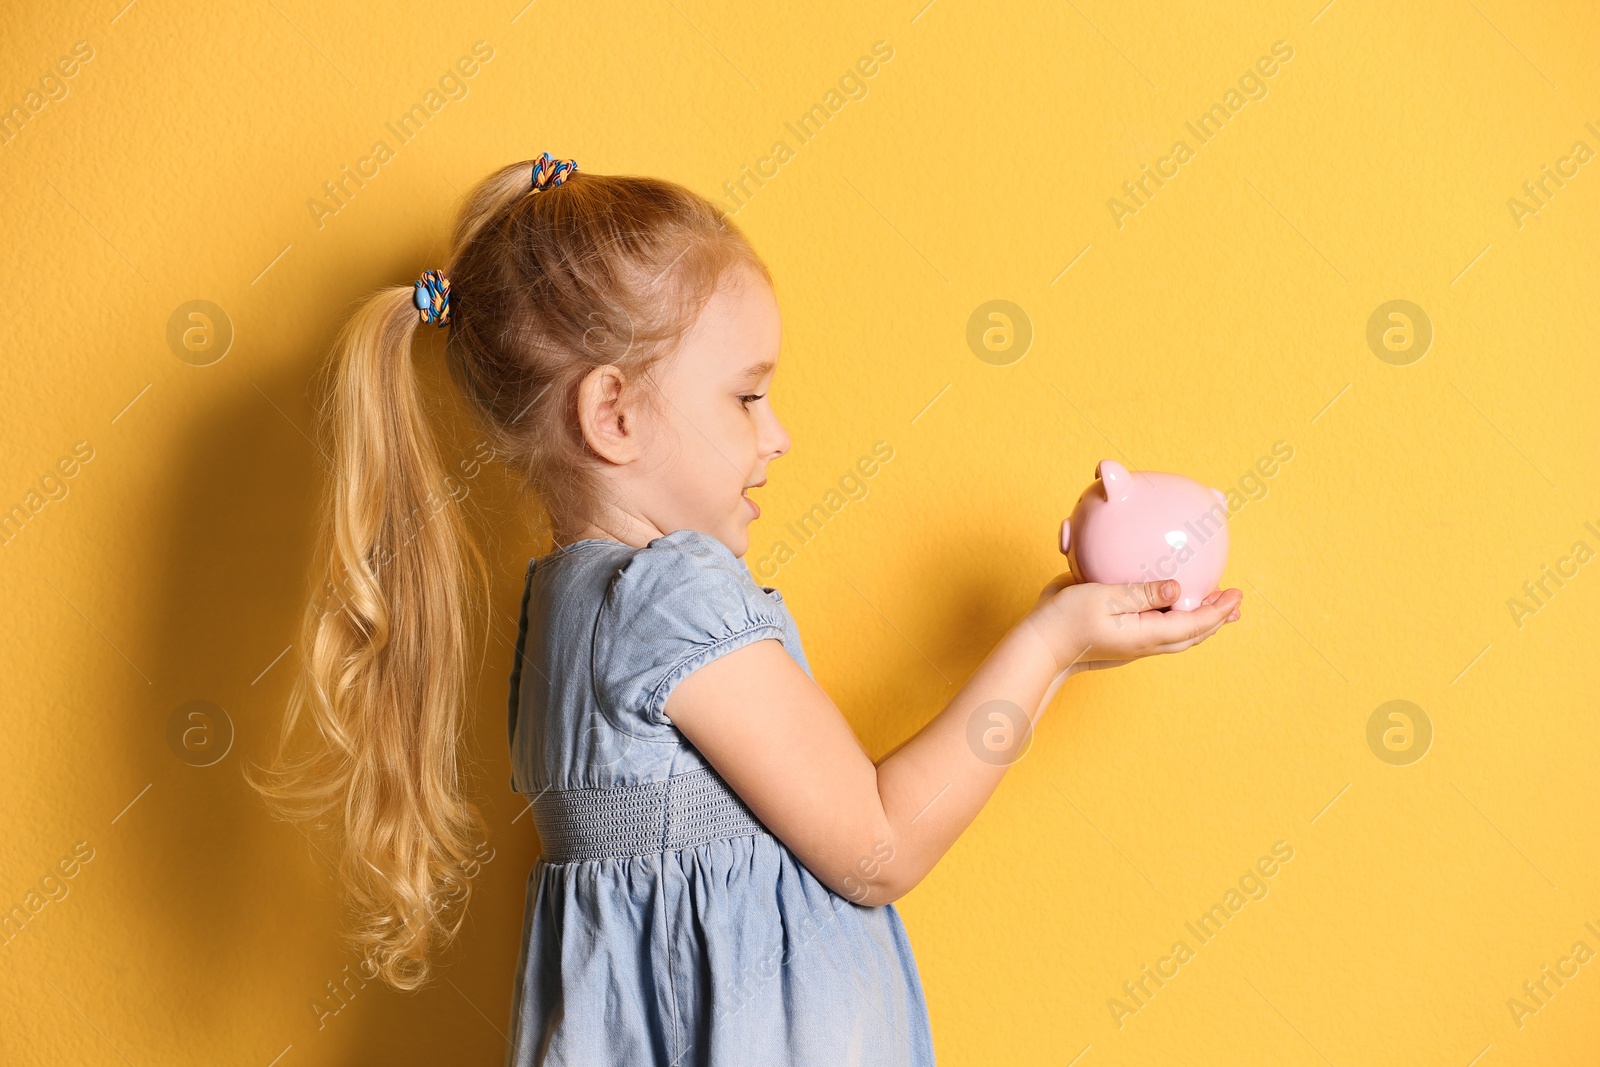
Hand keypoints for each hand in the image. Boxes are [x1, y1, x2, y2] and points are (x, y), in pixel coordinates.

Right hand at [1026, 569, 1241, 678]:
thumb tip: (1176, 588)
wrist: (1041, 644)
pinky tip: (1172, 605)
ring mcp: (1135, 643)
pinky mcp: (1123, 637)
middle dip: (1216, 619)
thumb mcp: (1103, 598)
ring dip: (1199, 620)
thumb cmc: (1066, 621)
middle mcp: (1146, 642)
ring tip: (1214, 605)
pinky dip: (1177, 617)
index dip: (1219, 610)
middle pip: (1192, 635)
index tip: (1237, 595)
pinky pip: (1160, 629)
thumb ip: (1141, 592)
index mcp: (1147, 634)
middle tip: (1235, 603)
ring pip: (1178, 635)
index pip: (1195, 624)